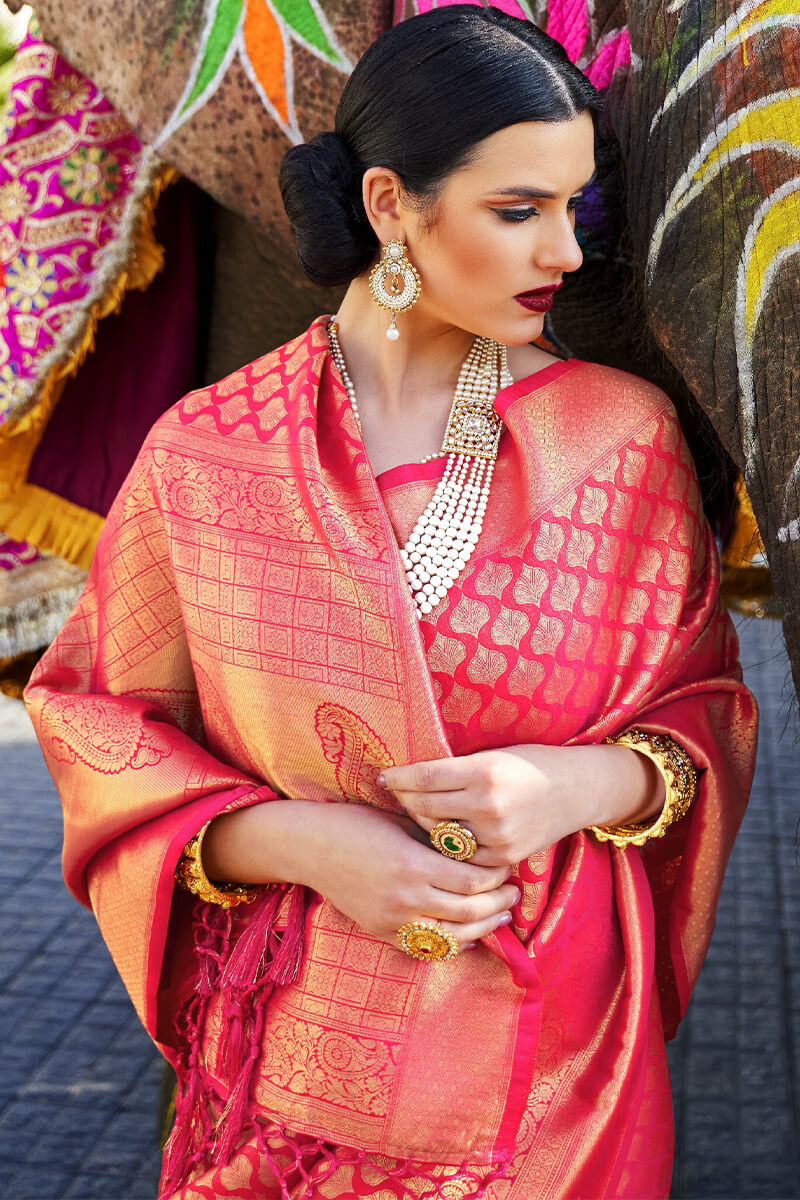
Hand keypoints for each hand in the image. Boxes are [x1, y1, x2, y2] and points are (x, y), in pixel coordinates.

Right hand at [203, 799, 518, 951]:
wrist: (311, 846)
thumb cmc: (359, 823)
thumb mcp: (404, 824)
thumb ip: (439, 841)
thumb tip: (480, 847)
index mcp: (415, 865)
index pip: (473, 880)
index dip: (496, 876)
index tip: (507, 867)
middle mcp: (406, 898)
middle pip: (470, 911)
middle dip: (498, 903)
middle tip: (513, 894)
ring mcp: (393, 921)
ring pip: (453, 937)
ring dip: (483, 928)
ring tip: (499, 916)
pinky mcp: (381, 932)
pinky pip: (427, 948)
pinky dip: (453, 944)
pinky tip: (467, 932)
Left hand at [381, 743, 663, 865]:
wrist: (577, 789)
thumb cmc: (531, 763)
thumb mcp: (493, 755)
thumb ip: (456, 768)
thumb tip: (410, 775)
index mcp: (484, 771)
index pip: (425, 776)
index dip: (399, 777)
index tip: (384, 776)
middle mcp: (488, 805)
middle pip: (425, 807)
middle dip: (405, 799)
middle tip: (395, 793)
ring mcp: (496, 836)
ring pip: (439, 834)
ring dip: (423, 822)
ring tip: (415, 810)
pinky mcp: (504, 857)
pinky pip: (461, 856)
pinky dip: (447, 845)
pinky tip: (439, 834)